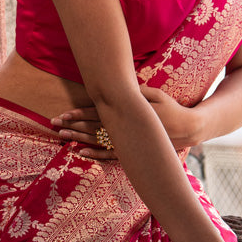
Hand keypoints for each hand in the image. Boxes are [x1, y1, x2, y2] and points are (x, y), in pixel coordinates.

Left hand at [51, 86, 196, 156]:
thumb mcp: (154, 94)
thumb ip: (135, 92)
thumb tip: (118, 85)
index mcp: (128, 113)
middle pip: (93, 127)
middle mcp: (126, 129)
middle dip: (72, 126)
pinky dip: (95, 155)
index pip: (99, 113)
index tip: (64, 114)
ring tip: (62, 137)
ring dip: (78, 139)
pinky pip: (110, 156)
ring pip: (98, 142)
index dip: (80, 113)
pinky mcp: (133, 152)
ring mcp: (129, 143)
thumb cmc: (171, 108)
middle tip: (53, 125)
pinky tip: (81, 153)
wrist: (188, 128)